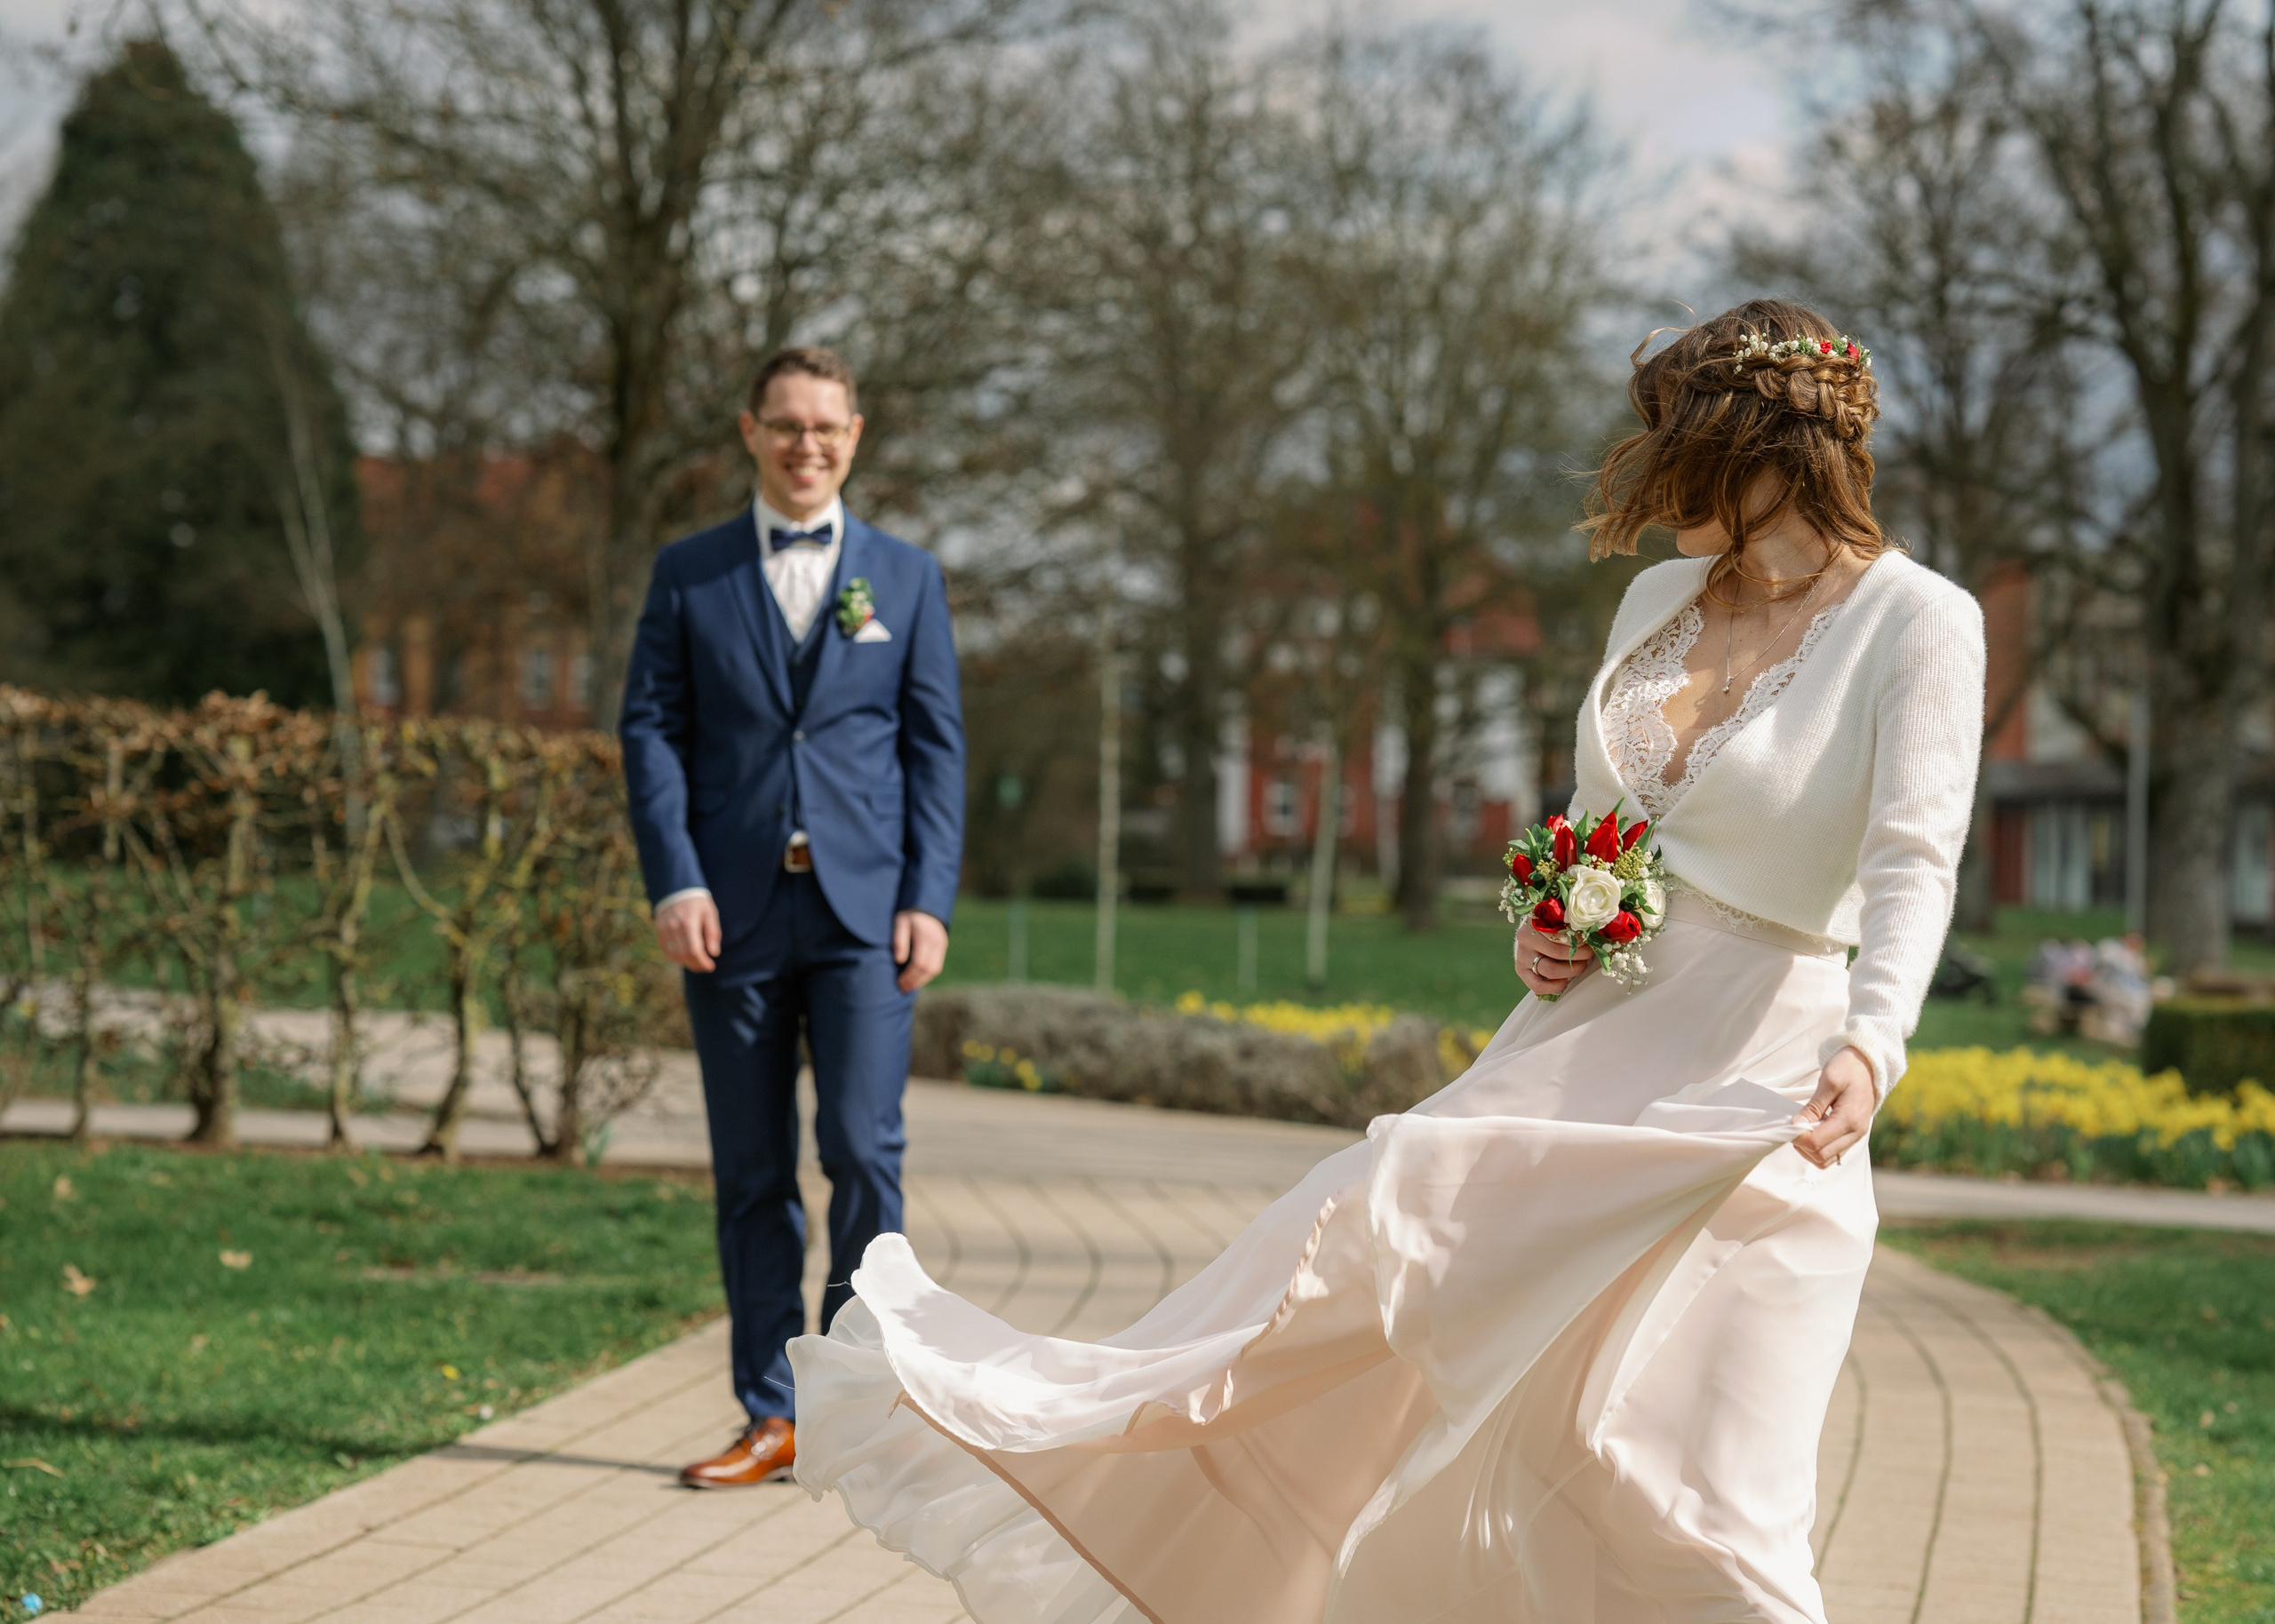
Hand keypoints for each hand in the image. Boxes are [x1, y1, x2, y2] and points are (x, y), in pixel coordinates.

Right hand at [654, 893, 720, 972]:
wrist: (677, 888)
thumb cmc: (698, 903)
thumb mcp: (710, 914)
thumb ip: (713, 933)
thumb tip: (714, 953)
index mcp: (689, 923)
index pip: (694, 950)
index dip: (702, 962)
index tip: (711, 967)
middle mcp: (674, 927)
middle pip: (683, 955)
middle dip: (696, 965)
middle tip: (705, 967)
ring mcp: (664, 929)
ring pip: (674, 955)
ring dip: (686, 963)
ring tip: (697, 962)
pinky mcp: (659, 930)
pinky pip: (666, 950)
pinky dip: (676, 957)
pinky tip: (685, 957)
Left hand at [894, 909, 947, 992]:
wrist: (927, 905)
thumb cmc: (909, 916)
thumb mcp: (900, 922)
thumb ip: (899, 940)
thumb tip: (899, 961)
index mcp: (925, 936)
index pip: (919, 963)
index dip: (909, 976)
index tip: (898, 982)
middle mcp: (936, 942)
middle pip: (928, 969)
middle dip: (915, 981)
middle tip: (902, 988)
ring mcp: (941, 945)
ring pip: (935, 970)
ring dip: (922, 981)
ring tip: (909, 986)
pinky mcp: (942, 948)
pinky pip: (937, 966)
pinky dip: (927, 975)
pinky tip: (917, 979)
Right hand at [1516, 922, 1592, 997]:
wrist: (1532, 934)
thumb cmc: (1548, 926)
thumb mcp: (1557, 919)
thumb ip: (1571, 923)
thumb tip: (1593, 931)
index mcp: (1534, 923)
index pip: (1560, 934)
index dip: (1579, 939)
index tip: (1589, 940)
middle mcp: (1526, 941)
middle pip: (1557, 952)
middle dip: (1579, 955)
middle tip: (1590, 953)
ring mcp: (1522, 958)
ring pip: (1551, 970)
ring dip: (1572, 970)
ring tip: (1581, 965)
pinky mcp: (1522, 972)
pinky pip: (1538, 986)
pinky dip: (1555, 986)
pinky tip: (1566, 980)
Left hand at [1794, 1046, 1875, 1168]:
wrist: (1867, 1066)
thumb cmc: (1849, 1068)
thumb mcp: (1828, 1081)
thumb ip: (1813, 1106)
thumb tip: (1797, 1125)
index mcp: (1849, 1119)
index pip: (1816, 1143)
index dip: (1797, 1137)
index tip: (1790, 1124)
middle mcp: (1855, 1133)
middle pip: (1821, 1157)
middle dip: (1802, 1145)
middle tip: (1795, 1126)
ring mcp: (1855, 1136)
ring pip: (1826, 1160)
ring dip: (1809, 1150)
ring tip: (1804, 1128)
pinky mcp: (1852, 1136)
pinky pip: (1832, 1153)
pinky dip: (1818, 1148)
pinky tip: (1813, 1130)